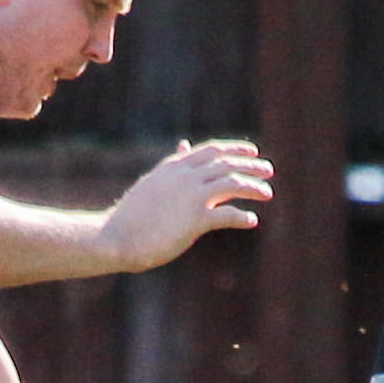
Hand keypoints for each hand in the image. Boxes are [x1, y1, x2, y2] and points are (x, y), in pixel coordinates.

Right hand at [100, 140, 273, 271]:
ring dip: (253, 187)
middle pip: (226, 164)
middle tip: (269, 171)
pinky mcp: (194, 221)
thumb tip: (184, 145)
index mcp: (174, 167)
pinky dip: (242, 217)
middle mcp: (184, 177)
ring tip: (267, 193)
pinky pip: (227, 215)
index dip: (235, 149)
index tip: (253, 152)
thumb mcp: (154, 182)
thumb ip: (173, 164)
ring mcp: (190, 197)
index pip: (212, 150)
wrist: (115, 237)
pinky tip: (251, 220)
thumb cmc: (133, 215)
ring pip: (231, 184)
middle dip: (251, 166)